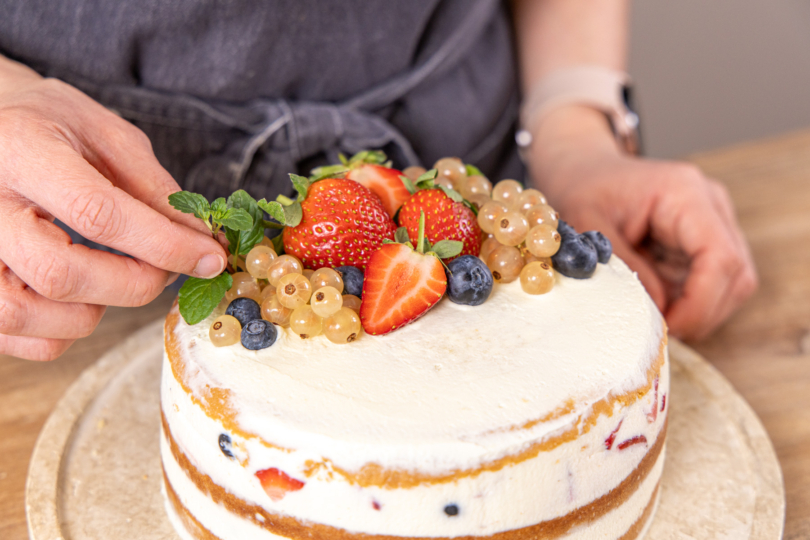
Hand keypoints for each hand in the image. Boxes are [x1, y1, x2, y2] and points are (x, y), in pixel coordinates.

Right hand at [0, 57, 227, 360]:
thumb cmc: (47, 126)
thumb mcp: (104, 134)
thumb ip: (152, 187)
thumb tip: (200, 241)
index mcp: (21, 151)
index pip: (96, 213)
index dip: (163, 244)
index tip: (208, 257)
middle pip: (60, 274)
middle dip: (134, 284)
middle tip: (167, 271)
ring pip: (31, 314)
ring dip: (96, 311)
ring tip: (116, 276)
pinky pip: (17, 335)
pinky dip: (63, 330)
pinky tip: (82, 296)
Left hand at [526, 106, 757, 339]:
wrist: (583, 169)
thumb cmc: (583, 189)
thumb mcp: (587, 226)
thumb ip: (622, 266)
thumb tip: (658, 310)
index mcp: (685, 193)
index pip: (720, 257)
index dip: (701, 302)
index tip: (667, 327)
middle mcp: (711, 205)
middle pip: (736, 275)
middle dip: (701, 313)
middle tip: (659, 330)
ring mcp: (713, 223)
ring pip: (731, 283)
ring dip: (698, 310)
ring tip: (655, 316)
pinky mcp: (704, 241)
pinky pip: (712, 282)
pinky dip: (689, 302)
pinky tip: (657, 304)